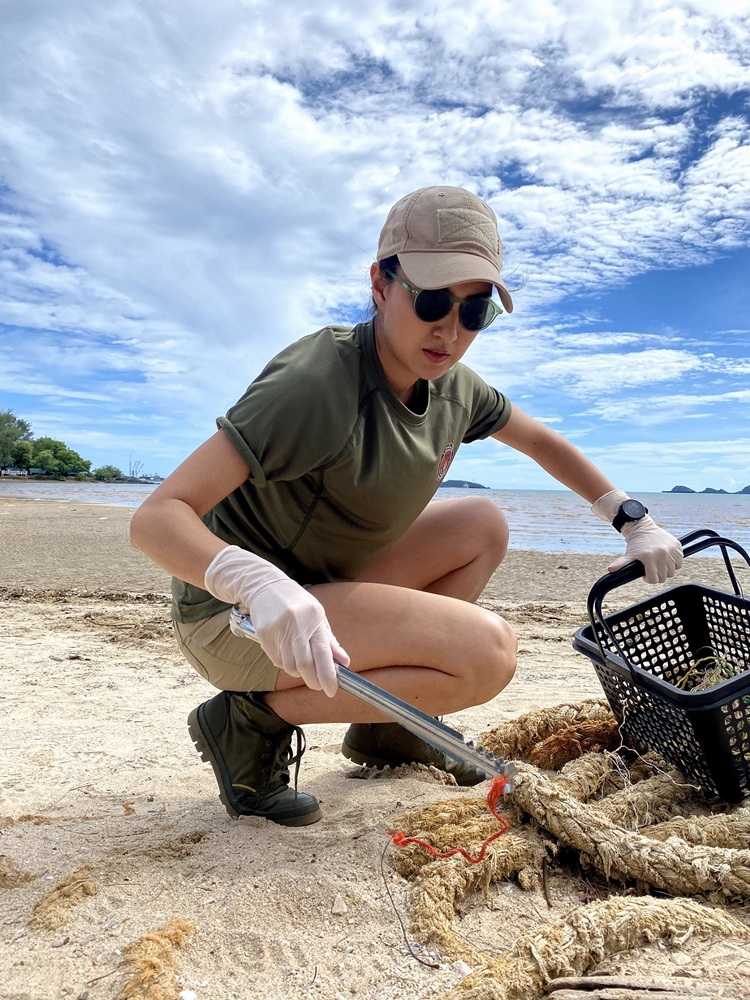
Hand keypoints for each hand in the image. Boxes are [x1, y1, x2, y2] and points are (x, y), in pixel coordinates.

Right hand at [203, 546, 348, 696]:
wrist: (266, 586)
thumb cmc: (297, 603)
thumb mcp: (318, 615)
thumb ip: (330, 640)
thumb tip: (344, 662)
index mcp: (314, 619)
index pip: (323, 654)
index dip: (328, 676)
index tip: (331, 690)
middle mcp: (296, 624)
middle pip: (304, 665)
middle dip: (313, 680)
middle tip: (318, 685)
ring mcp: (278, 629)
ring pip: (289, 666)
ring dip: (298, 672)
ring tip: (301, 663)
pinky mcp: (264, 634)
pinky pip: (276, 660)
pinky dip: (284, 663)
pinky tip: (286, 652)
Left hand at [608, 517, 682, 583]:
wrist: (643, 528)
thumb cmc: (635, 543)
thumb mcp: (629, 554)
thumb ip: (621, 563)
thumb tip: (610, 570)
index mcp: (650, 558)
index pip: (654, 579)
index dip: (648, 578)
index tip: (645, 573)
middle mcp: (662, 554)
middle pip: (664, 577)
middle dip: (657, 574)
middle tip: (651, 567)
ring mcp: (671, 551)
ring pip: (672, 571)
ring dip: (665, 570)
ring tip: (658, 563)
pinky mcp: (678, 547)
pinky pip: (679, 563)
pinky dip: (674, 563)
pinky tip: (665, 558)